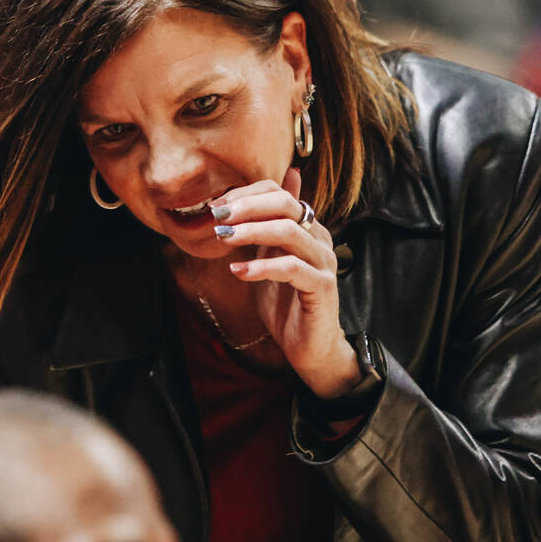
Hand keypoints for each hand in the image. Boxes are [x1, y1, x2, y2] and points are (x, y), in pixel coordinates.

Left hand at [210, 168, 360, 397]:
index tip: (216, 206)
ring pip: (288, 232)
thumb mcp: (267, 261)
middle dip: (247, 207)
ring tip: (223, 237)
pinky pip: (291, 268)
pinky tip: (238, 271)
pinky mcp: (322, 286)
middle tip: (218, 216)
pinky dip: (261, 267)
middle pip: (286, 205)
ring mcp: (323, 261)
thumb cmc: (286, 304)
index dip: (246, 194)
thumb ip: (261, 233)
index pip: (279, 194)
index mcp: (308, 229)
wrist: (308, 347)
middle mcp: (319, 239)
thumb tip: (243, 202)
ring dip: (251, 231)